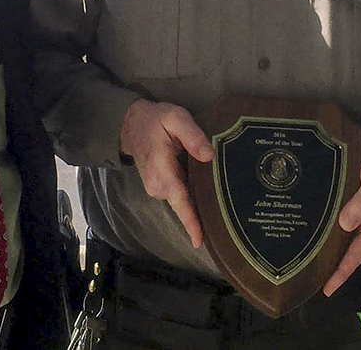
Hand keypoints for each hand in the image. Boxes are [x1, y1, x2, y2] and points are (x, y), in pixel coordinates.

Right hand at [119, 99, 212, 247]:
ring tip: (221, 202)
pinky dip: (191, 196)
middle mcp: (157, 186)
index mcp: (162, 171)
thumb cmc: (155, 120)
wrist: (131, 123)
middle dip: (204, 212)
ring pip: (182, 201)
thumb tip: (209, 156)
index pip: (179, 201)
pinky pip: (179, 196)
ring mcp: (156, 189)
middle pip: (185, 204)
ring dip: (198, 203)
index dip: (190, 222)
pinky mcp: (159, 188)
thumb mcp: (175, 118)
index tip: (198, 242)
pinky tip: (206, 193)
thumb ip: (193, 135)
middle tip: (229, 215)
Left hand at [323, 140, 360, 295]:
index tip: (327, 289)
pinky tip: (322, 236)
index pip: (356, 254)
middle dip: (334, 269)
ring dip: (334, 253)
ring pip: (350, 243)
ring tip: (311, 262)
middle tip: (310, 279)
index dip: (341, 272)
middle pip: (352, 254)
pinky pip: (350, 230)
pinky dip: (337, 237)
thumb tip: (345, 225)